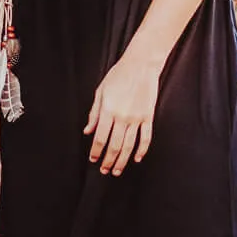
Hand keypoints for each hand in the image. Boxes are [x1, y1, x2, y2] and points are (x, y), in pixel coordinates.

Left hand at [83, 55, 160, 175]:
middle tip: (104, 170)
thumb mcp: (100, 92)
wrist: (141, 65)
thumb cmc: (119, 75)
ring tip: (117, 170)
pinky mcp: (148, 116)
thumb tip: (87, 130)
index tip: (93, 159)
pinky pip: (145, 138)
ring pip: (128, 146)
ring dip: (122, 160)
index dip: (96, 152)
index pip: (100, 138)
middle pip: (114, 145)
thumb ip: (94, 113)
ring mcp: (136, 118)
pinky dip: (142, 150)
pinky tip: (137, 158)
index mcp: (108, 110)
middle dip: (108, 161)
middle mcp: (122, 117)